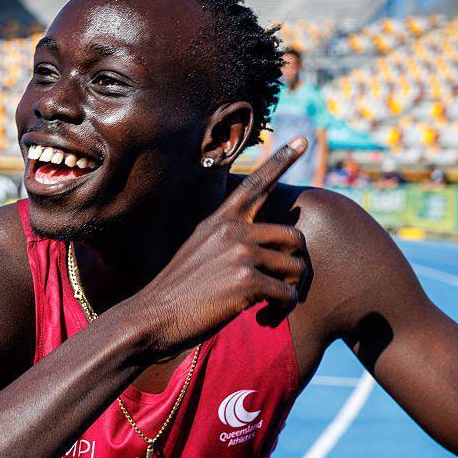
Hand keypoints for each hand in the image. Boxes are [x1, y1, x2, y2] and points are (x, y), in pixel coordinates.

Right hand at [133, 137, 311, 357]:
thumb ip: (231, 242)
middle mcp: (233, 230)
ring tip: (271, 308)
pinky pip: (287, 294)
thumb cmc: (179, 293)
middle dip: (299, 266)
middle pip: (295, 236)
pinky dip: (281, 310)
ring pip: (297, 268)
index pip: (256, 184)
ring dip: (292, 293)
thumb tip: (268, 250)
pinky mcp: (246, 280)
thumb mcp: (201, 253)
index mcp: (221, 220)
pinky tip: (263, 319)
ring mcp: (240, 252)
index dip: (282, 160)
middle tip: (287, 290)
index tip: (304, 139)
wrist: (153, 318)